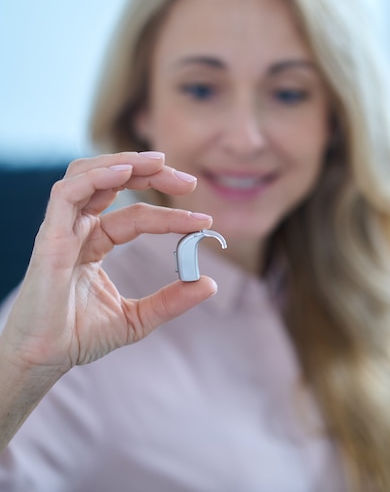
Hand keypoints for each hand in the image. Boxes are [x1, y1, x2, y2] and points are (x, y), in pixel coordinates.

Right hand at [1, 151, 215, 377]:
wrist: (45, 360)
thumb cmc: (79, 337)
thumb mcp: (138, 318)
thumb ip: (171, 300)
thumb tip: (210, 284)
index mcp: (95, 242)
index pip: (136, 215)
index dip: (170, 215)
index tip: (204, 222)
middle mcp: (79, 228)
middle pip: (113, 182)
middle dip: (151, 173)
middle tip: (188, 181)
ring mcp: (63, 228)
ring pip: (88, 174)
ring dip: (125, 163)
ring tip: (160, 163)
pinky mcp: (50, 235)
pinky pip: (68, 192)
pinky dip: (96, 176)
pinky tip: (126, 173)